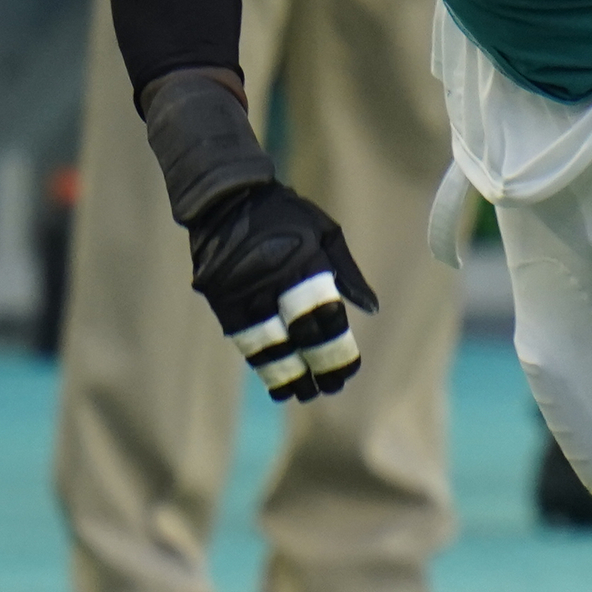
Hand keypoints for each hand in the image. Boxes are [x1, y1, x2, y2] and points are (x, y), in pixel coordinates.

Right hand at [184, 183, 377, 401]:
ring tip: (300, 393)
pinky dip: (258, 362)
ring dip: (285, 374)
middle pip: (298, 338)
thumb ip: (347, 273)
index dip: (337, 351)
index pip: (325, 319)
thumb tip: (372, 309)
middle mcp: (273, 282)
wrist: (225, 198)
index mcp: (305, 264)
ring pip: (267, 346)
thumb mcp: (326, 232)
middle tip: (329, 389)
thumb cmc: (285, 215)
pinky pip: (241, 339)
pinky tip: (272, 377)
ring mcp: (243, 292)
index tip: (348, 371)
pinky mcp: (219, 298)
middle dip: (316, 368)